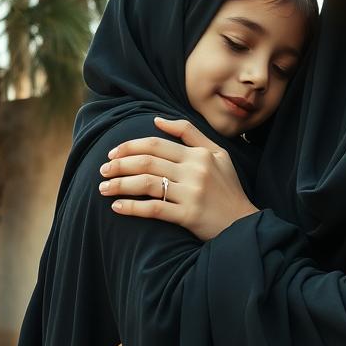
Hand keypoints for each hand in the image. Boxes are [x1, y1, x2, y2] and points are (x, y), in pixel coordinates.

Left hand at [99, 116, 258, 241]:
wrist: (242, 224)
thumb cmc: (228, 188)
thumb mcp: (218, 154)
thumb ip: (190, 133)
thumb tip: (157, 120)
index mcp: (199, 154)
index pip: (155, 144)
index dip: (129, 146)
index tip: (112, 153)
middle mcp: (195, 171)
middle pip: (147, 162)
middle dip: (119, 165)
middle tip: (102, 171)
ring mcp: (192, 193)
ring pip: (146, 183)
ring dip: (119, 184)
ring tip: (103, 189)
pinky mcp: (189, 215)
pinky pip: (154, 208)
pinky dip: (132, 207)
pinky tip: (117, 207)